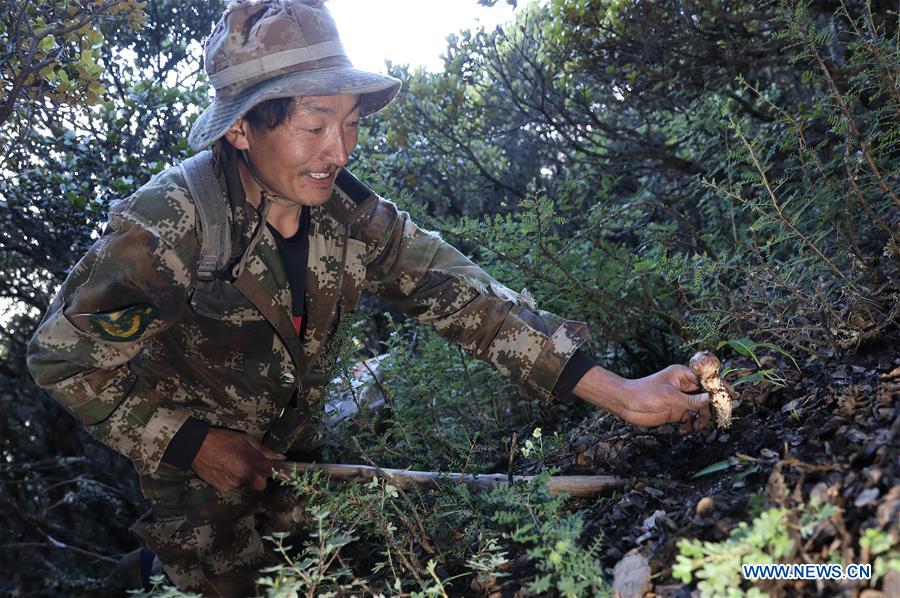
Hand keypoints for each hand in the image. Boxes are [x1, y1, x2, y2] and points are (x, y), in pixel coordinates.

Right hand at [191, 428, 284, 491]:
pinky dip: (232, 479)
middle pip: (259, 484)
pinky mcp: (222, 487)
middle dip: (258, 477)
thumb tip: (279, 457)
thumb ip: (263, 451)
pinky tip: (225, 469)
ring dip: (244, 477)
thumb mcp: (246, 440)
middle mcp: (242, 475)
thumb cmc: (222, 439)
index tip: (281, 471)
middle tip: (252, 466)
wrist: (197, 446)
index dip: (276, 473)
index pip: (270, 474)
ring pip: (245, 485)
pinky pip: (233, 486)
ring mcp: (232, 483)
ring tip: (233, 464)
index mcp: (250, 462)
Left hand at [575, 364, 710, 432]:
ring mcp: (681, 399)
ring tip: (696, 427)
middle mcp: (685, 386)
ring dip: (702, 420)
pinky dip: (691, 425)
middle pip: (707, 396)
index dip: (721, 387)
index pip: (707, 380)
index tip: (733, 395)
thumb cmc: (644, 393)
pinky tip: (685, 430)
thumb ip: (690, 400)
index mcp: (683, 375)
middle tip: (719, 419)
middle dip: (713, 408)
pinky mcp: (676, 411)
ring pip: (701, 409)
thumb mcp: (668, 396)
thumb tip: (710, 399)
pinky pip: (691, 419)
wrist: (625, 404)